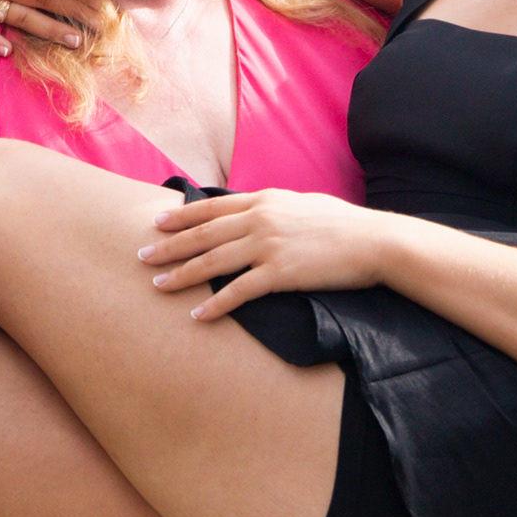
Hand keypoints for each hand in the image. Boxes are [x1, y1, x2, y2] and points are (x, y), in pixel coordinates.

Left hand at [141, 188, 401, 321]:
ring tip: (158, 286)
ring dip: (182, 275)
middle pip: (204, 234)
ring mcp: (268, 246)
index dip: (182, 216)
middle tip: (142, 256)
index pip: (212, 207)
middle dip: (169, 246)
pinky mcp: (280, 273)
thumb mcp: (304, 205)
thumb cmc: (344, 225)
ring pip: (213, 261)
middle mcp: (260, 219)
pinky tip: (197, 316)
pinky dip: (216, 305)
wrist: (374, 241)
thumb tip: (258, 212)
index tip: (157, 222)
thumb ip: (275, 208)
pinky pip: (239, 291)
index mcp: (265, 200)